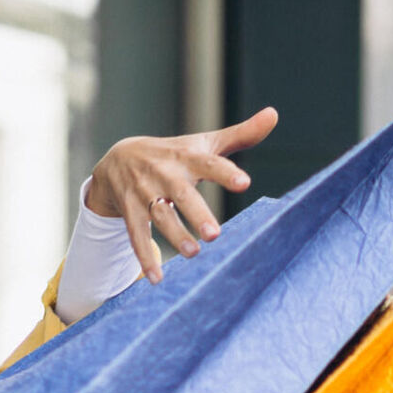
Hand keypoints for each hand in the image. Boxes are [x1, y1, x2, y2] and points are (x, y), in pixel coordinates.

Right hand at [87, 106, 278, 282]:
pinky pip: (136, 235)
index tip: (244, 182)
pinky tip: (156, 278)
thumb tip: (274, 114)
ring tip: (193, 253)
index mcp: (187, 157)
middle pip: (182, 194)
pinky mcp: (130, 212)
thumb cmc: (173, 154)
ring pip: (159, 216)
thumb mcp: (203, 143)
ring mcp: (145, 194)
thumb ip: (240, 135)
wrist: (118, 159)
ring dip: (175, 235)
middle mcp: (165, 174)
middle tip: (215, 234)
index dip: (225, 172)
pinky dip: (144, 256)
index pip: (209, 163)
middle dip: (197, 213)